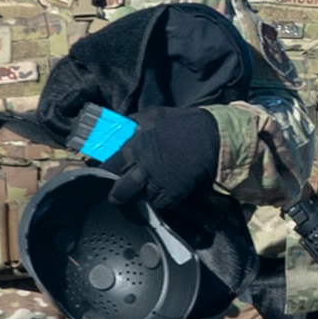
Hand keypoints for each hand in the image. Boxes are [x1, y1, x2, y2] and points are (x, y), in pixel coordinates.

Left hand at [102, 106, 220, 210]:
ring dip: (137, 198)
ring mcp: (157, 181)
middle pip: (120, 188)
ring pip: (138, 198)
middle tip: (116, 195)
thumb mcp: (153, 114)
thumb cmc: (183, 123)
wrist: (212, 136)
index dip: (105, 171)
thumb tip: (119, 129)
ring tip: (137, 197)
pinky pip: (158, 203)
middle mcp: (142, 165)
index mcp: (134, 145)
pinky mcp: (172, 192)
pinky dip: (158, 201)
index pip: (109, 164)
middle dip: (116, 193)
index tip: (105, 173)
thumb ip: (133, 123)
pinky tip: (160, 193)